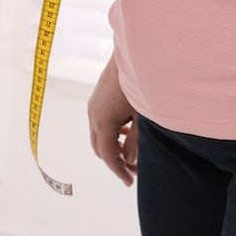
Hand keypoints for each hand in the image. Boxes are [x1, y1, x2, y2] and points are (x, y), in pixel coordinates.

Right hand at [88, 58, 137, 185]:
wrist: (135, 53)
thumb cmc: (143, 84)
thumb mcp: (143, 117)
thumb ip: (136, 142)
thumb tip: (129, 160)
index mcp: (103, 121)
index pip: (108, 156)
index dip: (119, 171)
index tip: (129, 182)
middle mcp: (93, 114)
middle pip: (99, 148)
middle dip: (115, 161)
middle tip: (134, 171)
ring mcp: (93, 104)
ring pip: (98, 135)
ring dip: (112, 147)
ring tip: (132, 153)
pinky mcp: (96, 97)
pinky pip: (99, 123)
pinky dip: (110, 134)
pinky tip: (126, 132)